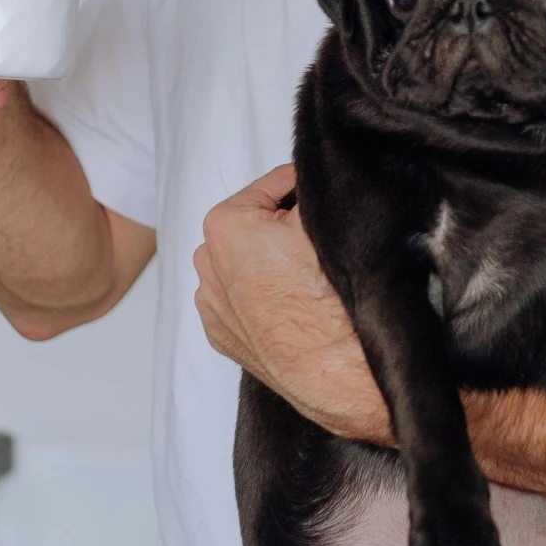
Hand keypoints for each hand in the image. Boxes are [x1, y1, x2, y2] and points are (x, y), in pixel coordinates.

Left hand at [194, 166, 391, 444]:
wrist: (338, 372)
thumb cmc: (332, 296)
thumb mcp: (329, 217)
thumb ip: (313, 185)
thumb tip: (319, 174)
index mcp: (225, 224)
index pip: (276, 184)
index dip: (308, 190)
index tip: (327, 203)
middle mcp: (206, 262)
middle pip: (255, 223)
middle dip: (282, 225)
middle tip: (318, 240)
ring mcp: (211, 303)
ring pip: (245, 261)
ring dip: (269, 260)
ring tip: (306, 276)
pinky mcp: (221, 336)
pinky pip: (240, 298)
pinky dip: (261, 294)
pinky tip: (291, 304)